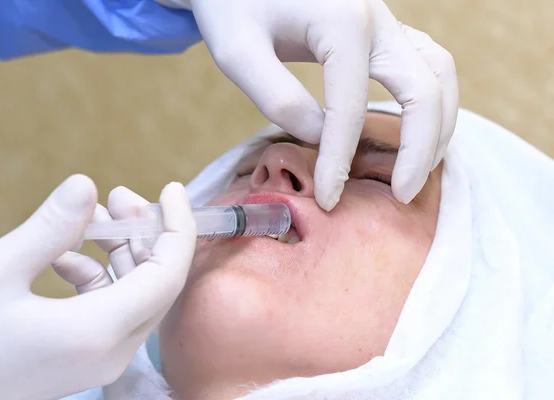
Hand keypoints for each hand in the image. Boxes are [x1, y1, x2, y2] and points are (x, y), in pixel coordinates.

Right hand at [0, 175, 195, 399]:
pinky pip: (112, 307)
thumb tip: (85, 184)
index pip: (168, 275)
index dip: (177, 228)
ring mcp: (104, 359)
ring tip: (94, 217)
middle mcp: (114, 351)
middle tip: (118, 195)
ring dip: (122, 250)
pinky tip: (64, 256)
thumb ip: (49, 227)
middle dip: (145, 232)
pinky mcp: (90, 357)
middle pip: (157, 281)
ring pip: (136, 293)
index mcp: (99, 331)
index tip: (171, 190)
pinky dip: (98, 274)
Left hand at [157, 0, 457, 209]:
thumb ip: (278, 96)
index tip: (328, 198)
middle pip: (424, 89)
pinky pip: (427, 64)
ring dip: (439, 126)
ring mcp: (385, 21)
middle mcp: (376, 18)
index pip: (350, 107)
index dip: (340, 160)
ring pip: (438, 74)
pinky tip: (415, 133)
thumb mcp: (237, 51)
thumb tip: (319, 137)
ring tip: (416, 170)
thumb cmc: (232, 4)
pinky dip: (431, 103)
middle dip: (418, 150)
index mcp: (341, 20)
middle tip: (401, 196)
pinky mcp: (383, 29)